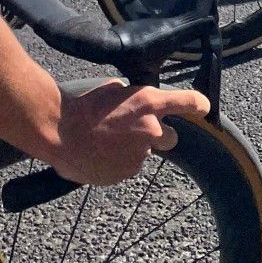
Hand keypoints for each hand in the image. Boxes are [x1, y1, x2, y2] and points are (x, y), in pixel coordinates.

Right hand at [54, 79, 206, 186]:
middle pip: (170, 137)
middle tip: (133, 131)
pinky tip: (99, 154)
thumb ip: (132, 97)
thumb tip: (134, 101)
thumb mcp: (113, 90)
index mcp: (148, 103)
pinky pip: (127, 167)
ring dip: (131, 149)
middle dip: (157, 135)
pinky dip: (116, 163)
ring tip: (105, 142)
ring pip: (143, 154)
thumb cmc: (83, 107)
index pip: (188, 102)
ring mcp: (139, 154)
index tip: (202, 108)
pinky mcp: (126, 173)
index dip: (198, 105)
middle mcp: (151, 130)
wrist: (59, 132)